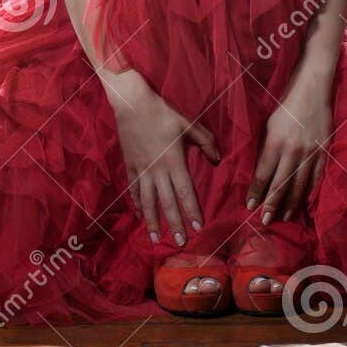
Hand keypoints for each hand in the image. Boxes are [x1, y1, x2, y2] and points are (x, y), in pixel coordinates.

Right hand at [102, 70, 219, 245]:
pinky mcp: (130, 167)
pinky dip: (138, 205)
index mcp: (174, 161)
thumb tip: (217, 160)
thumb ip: (206, 142)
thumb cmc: (164, 113)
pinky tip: (141, 217)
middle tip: (180, 242)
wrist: (132, 104)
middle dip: (174, 224)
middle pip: (167, 202)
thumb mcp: (189, 124)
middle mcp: (157, 170)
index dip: (192, 210)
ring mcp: (141, 170)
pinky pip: (134, 190)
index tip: (198, 227)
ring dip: (153, 221)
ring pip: (148, 201)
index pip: (185, 192)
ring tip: (156, 239)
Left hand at [246, 67, 332, 224]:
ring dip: (291, 204)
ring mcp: (311, 153)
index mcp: (276, 142)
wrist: (314, 90)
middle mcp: (293, 150)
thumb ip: (267, 147)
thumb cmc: (287, 105)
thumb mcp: (269, 123)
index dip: (256, 191)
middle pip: (281, 184)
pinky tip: (304, 202)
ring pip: (300, 185)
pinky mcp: (324, 152)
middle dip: (272, 204)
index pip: (264, 173)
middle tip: (265, 221)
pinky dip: (309, 191)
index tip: (250, 206)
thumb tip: (261, 170)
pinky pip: (317, 176)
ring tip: (285, 217)